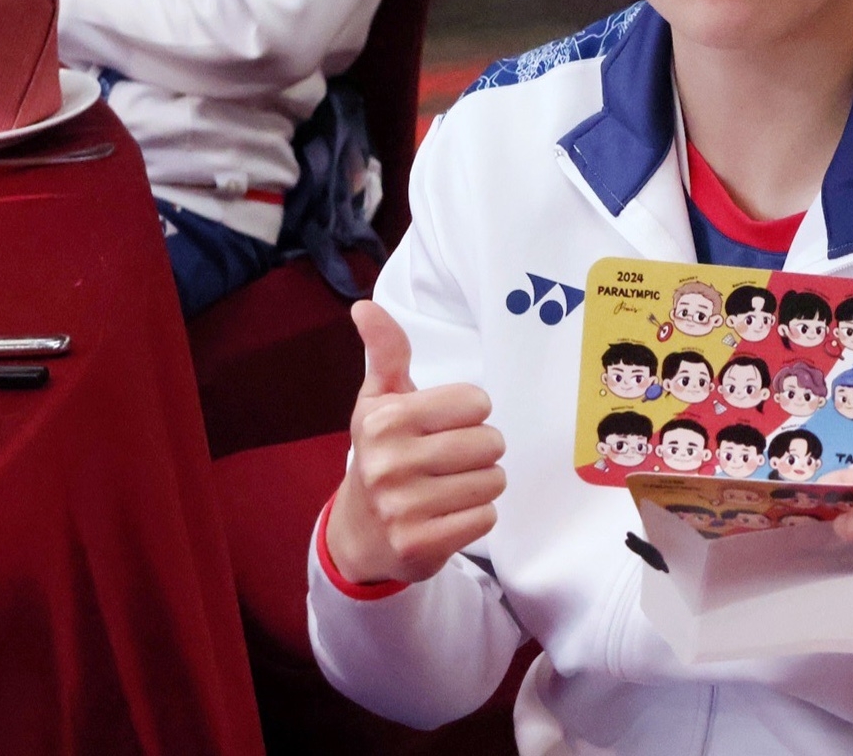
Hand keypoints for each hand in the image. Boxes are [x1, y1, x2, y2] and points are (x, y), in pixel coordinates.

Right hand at [324, 301, 506, 585]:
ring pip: (493, 481)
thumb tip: (364, 306)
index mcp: (384, 419)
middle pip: (489, 443)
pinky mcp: (419, 545)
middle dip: (480, 451)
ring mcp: (402, 507)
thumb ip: (385, 351)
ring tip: (449, 488)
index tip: (443, 426)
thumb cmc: (381, 454)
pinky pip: (485, 518)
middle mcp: (389, 462)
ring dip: (481, 485)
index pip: (476, 402)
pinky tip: (448, 515)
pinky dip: (476, 516)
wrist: (360, 533)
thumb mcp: (379, 401)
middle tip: (449, 462)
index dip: (470, 413)